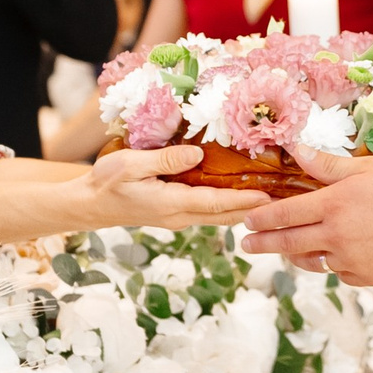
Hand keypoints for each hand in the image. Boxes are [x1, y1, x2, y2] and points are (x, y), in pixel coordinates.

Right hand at [80, 144, 266, 227]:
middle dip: (253, 209)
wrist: (89, 205)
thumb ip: (165, 160)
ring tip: (270, 200)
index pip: (216, 203)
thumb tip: (197, 155)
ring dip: (243, 209)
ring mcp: (177, 218)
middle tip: (283, 202)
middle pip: (224, 214)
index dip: (244, 200)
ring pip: (218, 216)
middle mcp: (179, 216)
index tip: (270, 197)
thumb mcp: (131, 164)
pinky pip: (207, 212)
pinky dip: (227, 206)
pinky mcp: (174, 214)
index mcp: (172, 204)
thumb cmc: (106, 182)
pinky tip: (240, 198)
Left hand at [237, 145, 372, 284]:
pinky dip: (335, 264)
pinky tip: (338, 256)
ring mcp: (348, 261)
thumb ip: (329, 164)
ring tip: (287, 251)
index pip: (285, 213)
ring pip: (312, 261)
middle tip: (246, 244)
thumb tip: (296, 150)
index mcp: (333, 206)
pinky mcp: (364, 278)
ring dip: (296, 255)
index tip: (246, 221)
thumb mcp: (369, 168)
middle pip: (288, 242)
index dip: (262, 218)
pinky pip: (340, 272)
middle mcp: (334, 236)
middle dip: (263, 243)